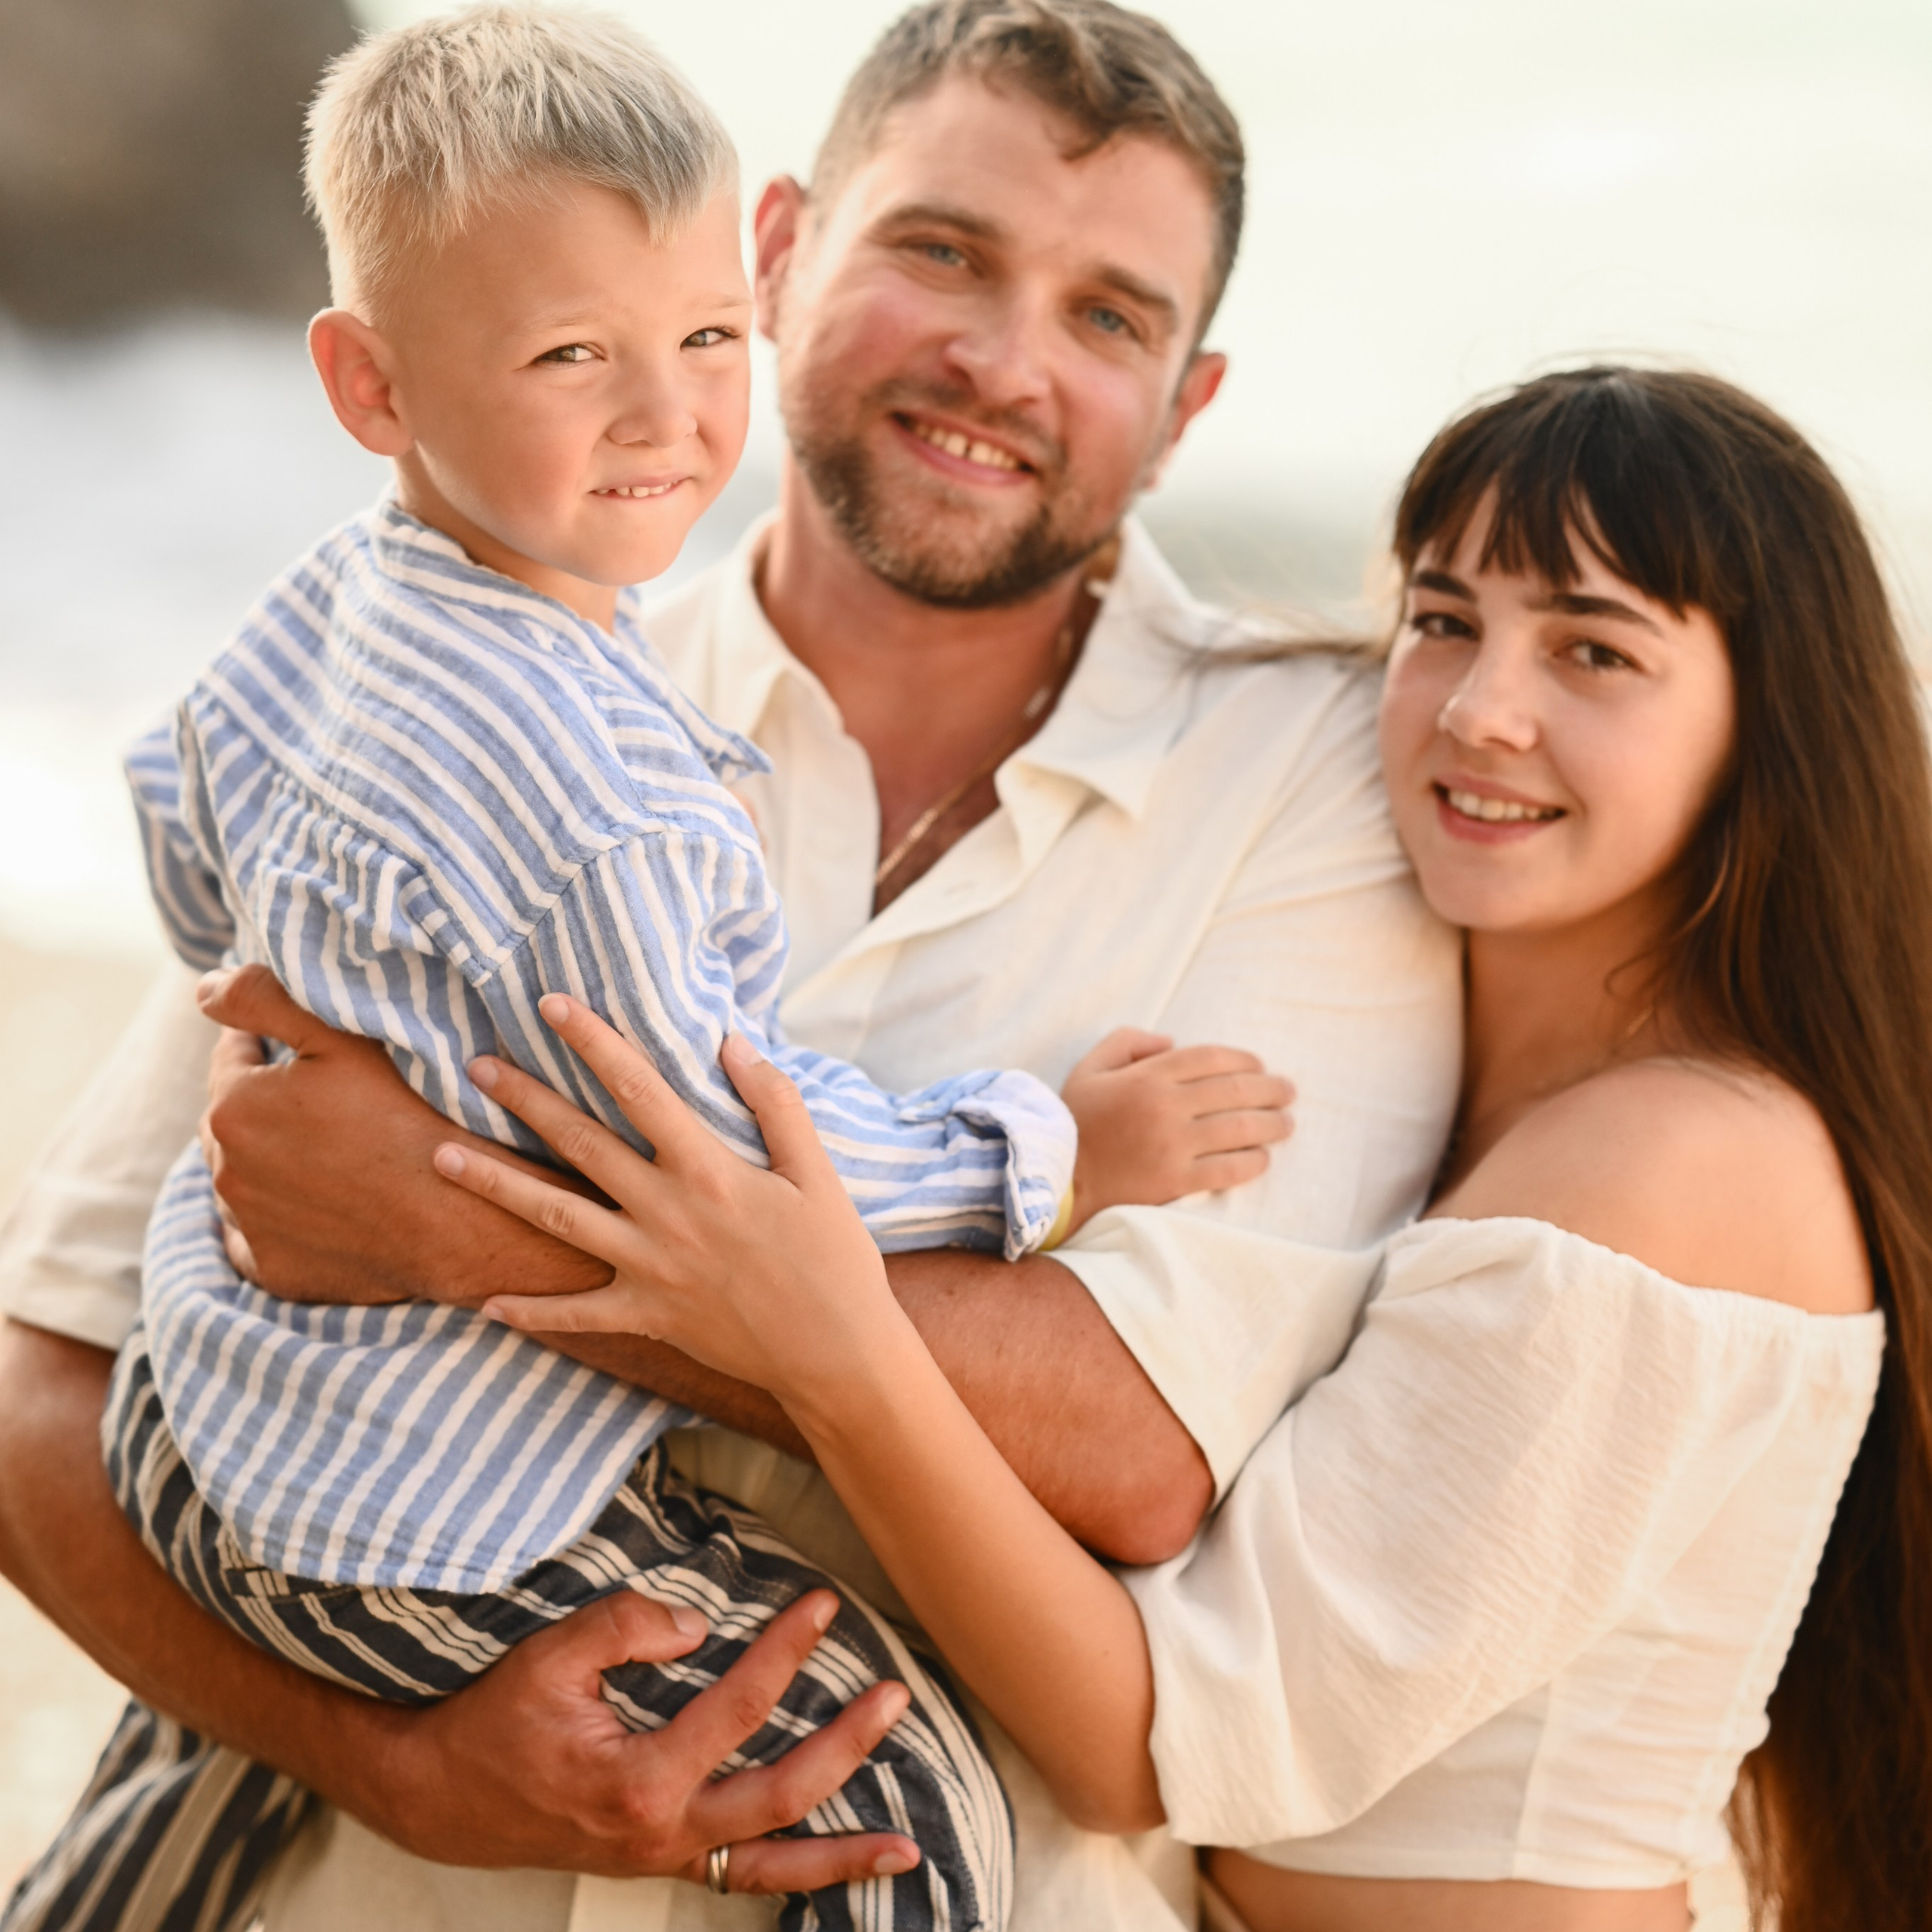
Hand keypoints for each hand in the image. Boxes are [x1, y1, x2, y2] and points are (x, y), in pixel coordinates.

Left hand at [196, 964, 610, 1305]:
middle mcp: (226, 1170)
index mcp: (234, 1107)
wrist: (452, 1219)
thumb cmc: (407, 1119)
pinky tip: (315, 1202)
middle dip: (262, 1100)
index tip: (304, 1043)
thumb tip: (203, 987)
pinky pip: (255, 1236)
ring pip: (240, 1176)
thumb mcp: (343, 1039)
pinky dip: (275, 1217)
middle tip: (321, 1095)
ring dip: (266, 1158)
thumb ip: (263, 1000)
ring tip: (325, 1147)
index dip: (266, 1040)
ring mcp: (248, 1226)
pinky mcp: (274, 1270)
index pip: (231, 1054)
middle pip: (231, 1117)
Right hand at [357, 1586, 919, 1886]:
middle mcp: (661, 1833)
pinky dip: (796, 1875)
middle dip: (846, 1748)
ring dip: (841, 1856)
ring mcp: (664, 1857)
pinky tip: (839, 1865)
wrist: (444, 1797)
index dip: (786, 1652)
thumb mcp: (551, 1656)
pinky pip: (741, 1878)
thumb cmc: (497, 1722)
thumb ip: (627, 1627)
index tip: (822, 1606)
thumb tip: (702, 1627)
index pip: (738, 1708)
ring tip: (907, 1846)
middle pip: (780, 1797)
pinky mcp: (661, 1861)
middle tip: (896, 1696)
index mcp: (637, 1780)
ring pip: (770, 1866)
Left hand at [428, 995, 899, 1406]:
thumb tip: (732, 1043)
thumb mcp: (818, 1173)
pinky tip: (486, 1302)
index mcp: (709, 1170)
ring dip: (495, 1185)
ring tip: (440, 1157)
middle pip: (580, 1144)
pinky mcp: (647, 1315)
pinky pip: (576, 1313)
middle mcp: (667, 1213)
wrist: (838, 1356)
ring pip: (555, 1217)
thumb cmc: (836, 1259)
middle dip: (524, 1099)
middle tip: (474, 1066)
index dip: (593, 1042)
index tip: (552, 1005)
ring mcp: (649, 1268)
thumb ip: (776, 1103)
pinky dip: (531, 1311)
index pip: (638, 1089)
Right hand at [1061, 1027, 1293, 1230]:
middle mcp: (1166, 1106)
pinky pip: (1229, 1169)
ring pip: (1241, 1128)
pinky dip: (1253, 1161)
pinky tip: (1262, 1158)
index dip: (1245, 1059)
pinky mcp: (1175, 1181)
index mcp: (1148, 1075)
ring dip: (1273, 1125)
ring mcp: (1173, 1145)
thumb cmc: (1073, 1121)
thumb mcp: (1090, 1067)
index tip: (1261, 1066)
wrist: (1058, 1179)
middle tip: (1288, 1092)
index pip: (1213, 1058)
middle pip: (1236, 1090)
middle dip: (1271, 1089)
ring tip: (1286, 1124)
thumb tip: (1171, 1040)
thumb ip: (1128, 1041)